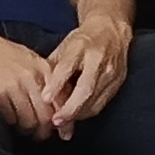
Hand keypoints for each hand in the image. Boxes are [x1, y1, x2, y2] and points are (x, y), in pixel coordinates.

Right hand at [0, 27, 55, 135]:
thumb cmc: (4, 53)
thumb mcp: (31, 60)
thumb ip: (47, 79)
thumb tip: (61, 105)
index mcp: (44, 69)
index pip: (61, 101)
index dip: (64, 121)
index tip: (63, 132)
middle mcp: (32, 77)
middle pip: (46, 116)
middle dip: (44, 131)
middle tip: (41, 135)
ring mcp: (14, 85)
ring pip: (28, 120)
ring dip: (27, 129)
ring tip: (24, 129)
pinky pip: (10, 118)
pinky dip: (12, 123)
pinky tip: (10, 119)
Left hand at [36, 15, 131, 132]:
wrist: (111, 31)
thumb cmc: (82, 41)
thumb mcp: (63, 47)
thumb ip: (52, 66)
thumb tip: (37, 89)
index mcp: (81, 46)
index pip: (67, 67)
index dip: (56, 84)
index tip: (45, 98)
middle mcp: (98, 59)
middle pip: (85, 88)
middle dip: (70, 108)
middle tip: (56, 121)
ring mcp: (111, 72)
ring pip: (95, 99)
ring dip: (78, 114)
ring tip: (63, 122)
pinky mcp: (118, 82)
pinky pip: (103, 103)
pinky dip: (88, 112)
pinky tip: (77, 116)